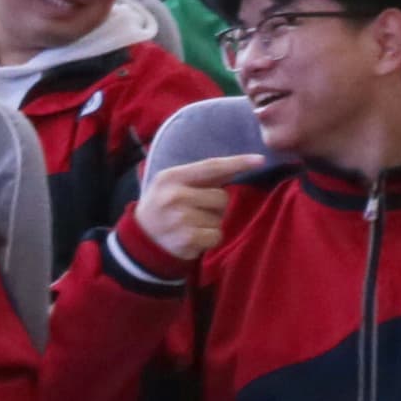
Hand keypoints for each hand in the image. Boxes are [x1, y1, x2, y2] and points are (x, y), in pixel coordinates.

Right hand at [128, 148, 262, 269]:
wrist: (141, 240)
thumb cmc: (163, 207)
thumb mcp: (172, 185)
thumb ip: (201, 177)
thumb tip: (236, 165)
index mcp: (172, 176)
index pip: (211, 167)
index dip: (237, 162)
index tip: (260, 160)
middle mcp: (175, 195)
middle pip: (221, 196)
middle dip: (215, 205)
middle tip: (195, 211)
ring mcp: (181, 218)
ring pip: (220, 218)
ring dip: (211, 223)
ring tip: (191, 225)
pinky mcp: (187, 239)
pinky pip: (216, 235)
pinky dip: (210, 239)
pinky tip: (193, 238)